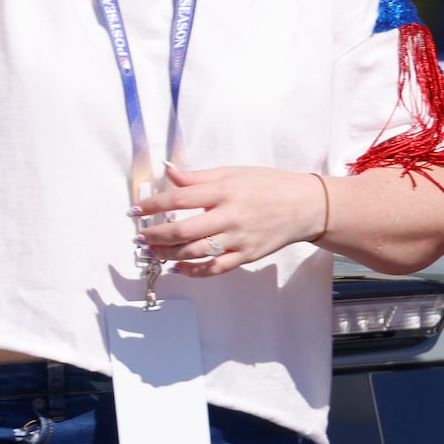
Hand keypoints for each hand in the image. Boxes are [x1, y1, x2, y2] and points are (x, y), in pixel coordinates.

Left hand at [137, 164, 331, 275]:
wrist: (308, 206)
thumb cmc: (270, 185)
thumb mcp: (235, 173)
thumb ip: (199, 177)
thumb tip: (169, 173)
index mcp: (227, 191)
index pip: (180, 199)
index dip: (152, 205)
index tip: (135, 210)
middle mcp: (232, 216)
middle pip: (183, 231)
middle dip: (155, 235)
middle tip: (140, 237)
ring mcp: (240, 239)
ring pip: (194, 252)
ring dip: (167, 253)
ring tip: (153, 251)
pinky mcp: (247, 255)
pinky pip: (215, 269)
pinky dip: (193, 271)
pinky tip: (178, 267)